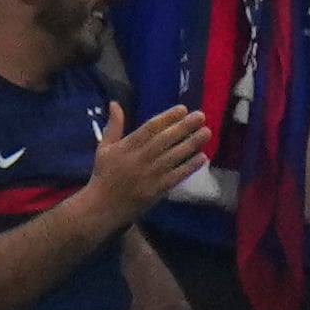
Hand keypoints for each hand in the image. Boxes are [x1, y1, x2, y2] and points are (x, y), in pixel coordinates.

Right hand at [83, 101, 212, 221]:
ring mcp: (150, 175)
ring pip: (173, 157)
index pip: (150, 128)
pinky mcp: (157, 190)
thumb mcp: (104, 147)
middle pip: (165, 140)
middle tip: (201, 116)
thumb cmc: (104, 175)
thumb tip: (115, 103)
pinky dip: (189, 167)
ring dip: (191, 144)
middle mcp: (140, 158)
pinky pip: (176, 176)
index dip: (167, 118)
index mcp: (126, 146)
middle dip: (184, 127)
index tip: (183, 109)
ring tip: (206, 132)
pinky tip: (202, 158)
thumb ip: (113, 126)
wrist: (103, 206)